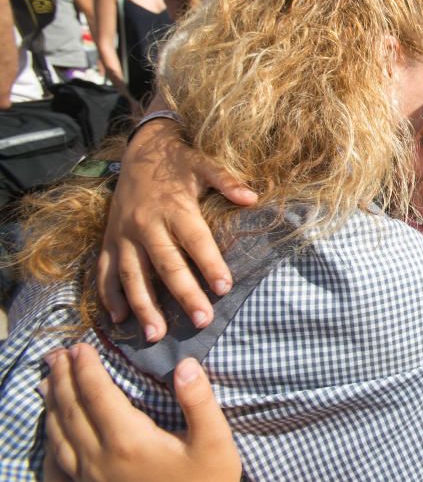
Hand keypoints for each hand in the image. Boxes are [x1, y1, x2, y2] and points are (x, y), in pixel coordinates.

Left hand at [42, 344, 240, 481]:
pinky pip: (58, 461)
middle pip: (71, 410)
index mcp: (129, 440)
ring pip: (59, 434)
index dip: (86, 368)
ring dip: (52, 402)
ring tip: (48, 380)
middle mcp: (101, 458)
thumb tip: (185, 364)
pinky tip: (51, 428)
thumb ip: (199, 401)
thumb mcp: (215, 441)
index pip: (98, 394)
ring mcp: (91, 478)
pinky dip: (51, 437)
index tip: (79, 346)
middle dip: (62, 378)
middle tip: (56, 354)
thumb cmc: (207, 481)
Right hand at [98, 120, 256, 340]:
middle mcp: (146, 224)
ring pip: (132, 275)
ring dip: (143, 306)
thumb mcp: (204, 164)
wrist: (139, 151)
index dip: (210, 263)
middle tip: (202, 321)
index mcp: (174, 207)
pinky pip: (105, 271)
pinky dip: (108, 296)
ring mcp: (123, 235)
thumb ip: (226, 181)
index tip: (225, 288)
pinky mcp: (109, 240)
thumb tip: (252, 197)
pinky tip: (120, 319)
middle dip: (184, 294)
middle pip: (166, 264)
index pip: (195, 240)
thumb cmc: (179, 163)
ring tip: (157, 336)